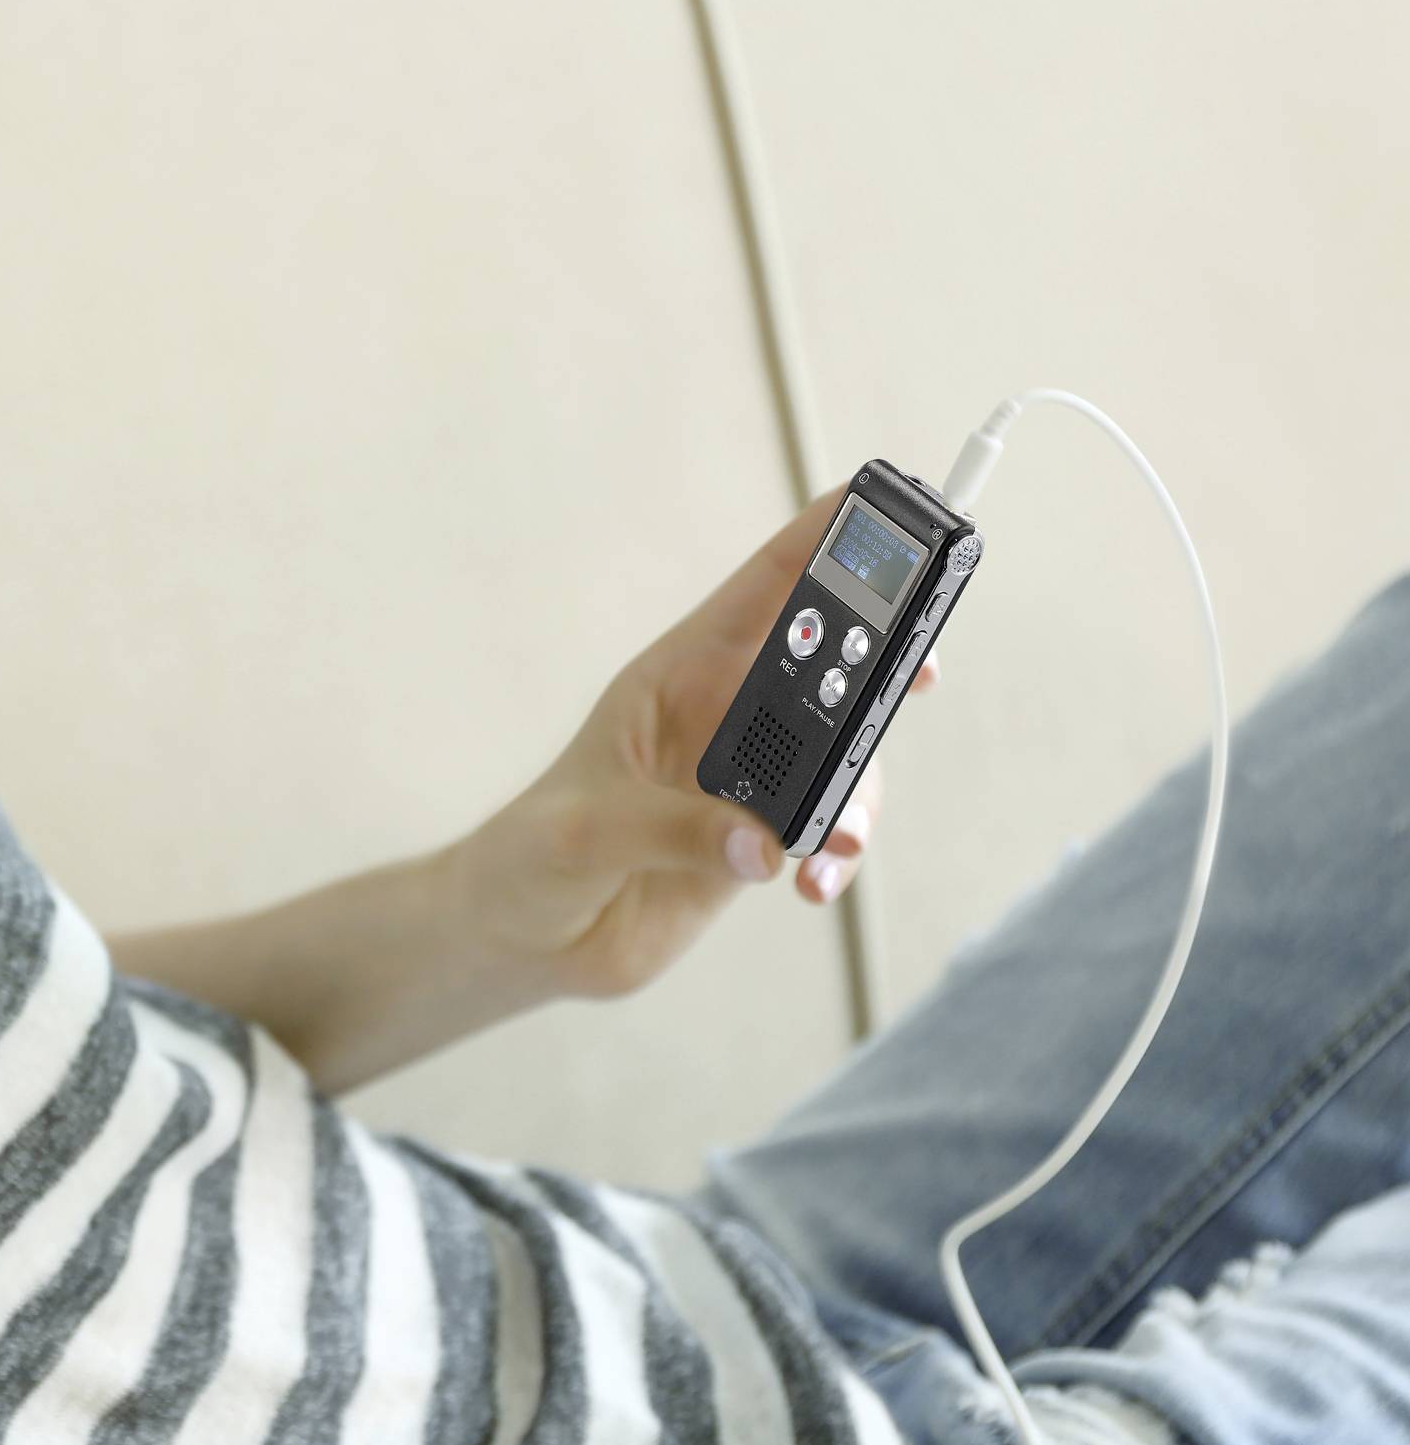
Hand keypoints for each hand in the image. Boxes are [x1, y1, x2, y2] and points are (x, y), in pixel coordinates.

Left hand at [449, 482, 944, 999]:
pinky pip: (827, 831)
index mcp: (675, 676)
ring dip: (856, 792)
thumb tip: (764, 840)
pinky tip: (811, 883)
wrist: (525, 937)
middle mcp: (721, 716)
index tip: (887, 508)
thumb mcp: (587, 832)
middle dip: (881, 664)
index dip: (822, 542)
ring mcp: (746, 777)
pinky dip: (836, 854)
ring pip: (842, 756)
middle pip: (826, 665)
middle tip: (919, 672)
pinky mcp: (760, 839)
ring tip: (837, 838)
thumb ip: (672, 829)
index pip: (761, 592)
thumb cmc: (530, 855)